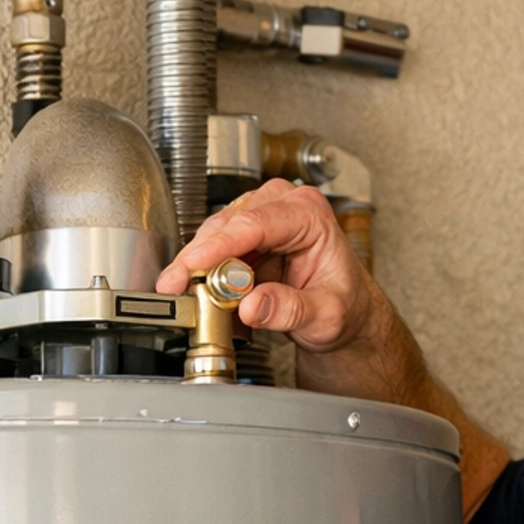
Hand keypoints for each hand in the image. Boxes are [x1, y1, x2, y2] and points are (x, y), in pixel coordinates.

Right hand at [158, 179, 401, 392]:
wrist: (346, 313)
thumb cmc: (343, 306)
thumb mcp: (325, 316)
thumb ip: (290, 310)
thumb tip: (251, 306)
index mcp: (310, 214)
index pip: (256, 224)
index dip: (219, 244)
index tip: (192, 264)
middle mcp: (284, 206)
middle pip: (228, 224)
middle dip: (198, 257)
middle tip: (177, 287)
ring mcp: (262, 217)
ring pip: (214, 234)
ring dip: (196, 265)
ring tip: (186, 294)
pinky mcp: (245, 235)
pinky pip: (214, 248)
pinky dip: (203, 271)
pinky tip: (197, 290)